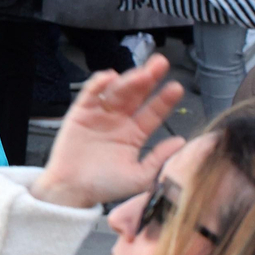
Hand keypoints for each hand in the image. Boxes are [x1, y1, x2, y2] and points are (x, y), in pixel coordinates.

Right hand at [30, 55, 185, 208]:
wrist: (72, 191)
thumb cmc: (104, 186)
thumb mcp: (139, 176)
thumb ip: (159, 158)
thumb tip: (182, 142)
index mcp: (134, 134)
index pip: (153, 112)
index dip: (164, 100)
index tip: (176, 88)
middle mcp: (119, 121)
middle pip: (136, 95)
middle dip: (149, 79)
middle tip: (161, 64)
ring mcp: (99, 115)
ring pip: (117, 92)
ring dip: (129, 80)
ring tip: (141, 73)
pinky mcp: (80, 113)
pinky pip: (90, 95)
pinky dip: (98, 84)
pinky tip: (110, 77)